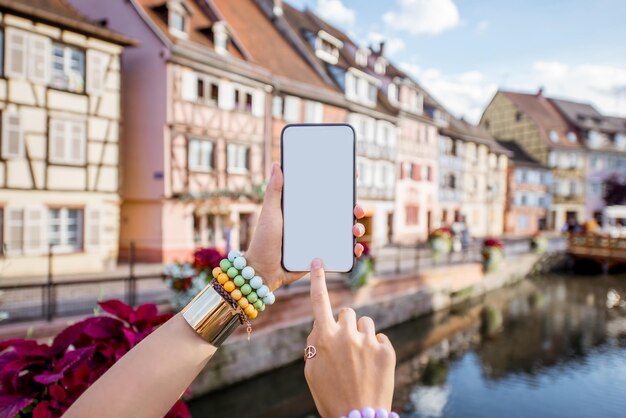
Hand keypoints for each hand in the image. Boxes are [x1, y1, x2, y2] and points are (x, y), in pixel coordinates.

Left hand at [246, 163, 365, 290]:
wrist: (264, 271)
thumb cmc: (263, 241)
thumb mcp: (270, 213)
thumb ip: (274, 191)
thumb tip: (277, 164)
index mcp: (304, 210)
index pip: (325, 194)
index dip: (340, 186)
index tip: (352, 175)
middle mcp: (314, 223)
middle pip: (340, 212)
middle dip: (354, 208)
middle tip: (357, 208)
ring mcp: (320, 239)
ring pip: (344, 231)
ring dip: (356, 228)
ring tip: (356, 230)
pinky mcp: (322, 255)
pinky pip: (342, 252)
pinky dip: (353, 250)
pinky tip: (356, 249)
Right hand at [304, 259, 394, 417]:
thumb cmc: (330, 395)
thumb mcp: (311, 370)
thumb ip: (315, 342)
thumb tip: (322, 325)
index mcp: (324, 338)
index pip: (319, 301)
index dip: (317, 280)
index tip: (318, 261)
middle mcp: (346, 335)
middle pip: (346, 311)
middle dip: (345, 323)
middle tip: (344, 344)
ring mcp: (369, 342)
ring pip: (366, 323)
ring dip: (361, 335)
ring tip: (359, 359)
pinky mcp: (387, 351)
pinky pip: (381, 338)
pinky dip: (377, 348)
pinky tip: (372, 367)